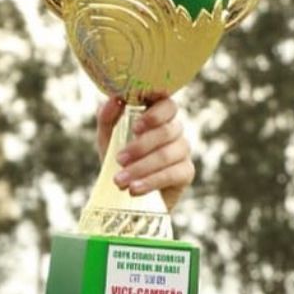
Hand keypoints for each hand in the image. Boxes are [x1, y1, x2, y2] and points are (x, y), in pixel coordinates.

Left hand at [98, 95, 193, 212]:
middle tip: (119, 159)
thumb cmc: (119, 159)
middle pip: (166, 131)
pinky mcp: (186, 172)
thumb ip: (107, 118)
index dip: (156, 111)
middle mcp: (174, 129)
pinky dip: (151, 182)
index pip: (166, 103)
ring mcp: (182, 150)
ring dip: (141, 168)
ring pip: (167, 154)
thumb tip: (112, 100)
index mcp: (158, 115)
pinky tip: (135, 189)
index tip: (137, 124)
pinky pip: (172, 174)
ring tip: (120, 181)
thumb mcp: (108, 138)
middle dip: (140, 146)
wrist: (126, 193)